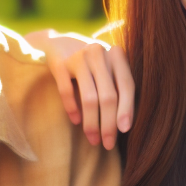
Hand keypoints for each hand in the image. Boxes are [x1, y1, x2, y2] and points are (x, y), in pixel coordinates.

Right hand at [25, 30, 133, 149]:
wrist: (58, 42)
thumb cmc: (91, 64)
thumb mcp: (108, 69)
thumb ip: (118, 88)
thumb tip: (125, 125)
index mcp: (116, 56)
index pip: (126, 85)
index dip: (127, 108)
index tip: (124, 130)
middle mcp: (99, 53)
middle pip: (108, 95)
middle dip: (109, 123)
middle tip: (107, 143)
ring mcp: (78, 57)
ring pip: (89, 97)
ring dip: (92, 123)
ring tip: (93, 139)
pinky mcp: (59, 63)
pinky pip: (67, 90)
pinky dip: (72, 108)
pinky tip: (76, 121)